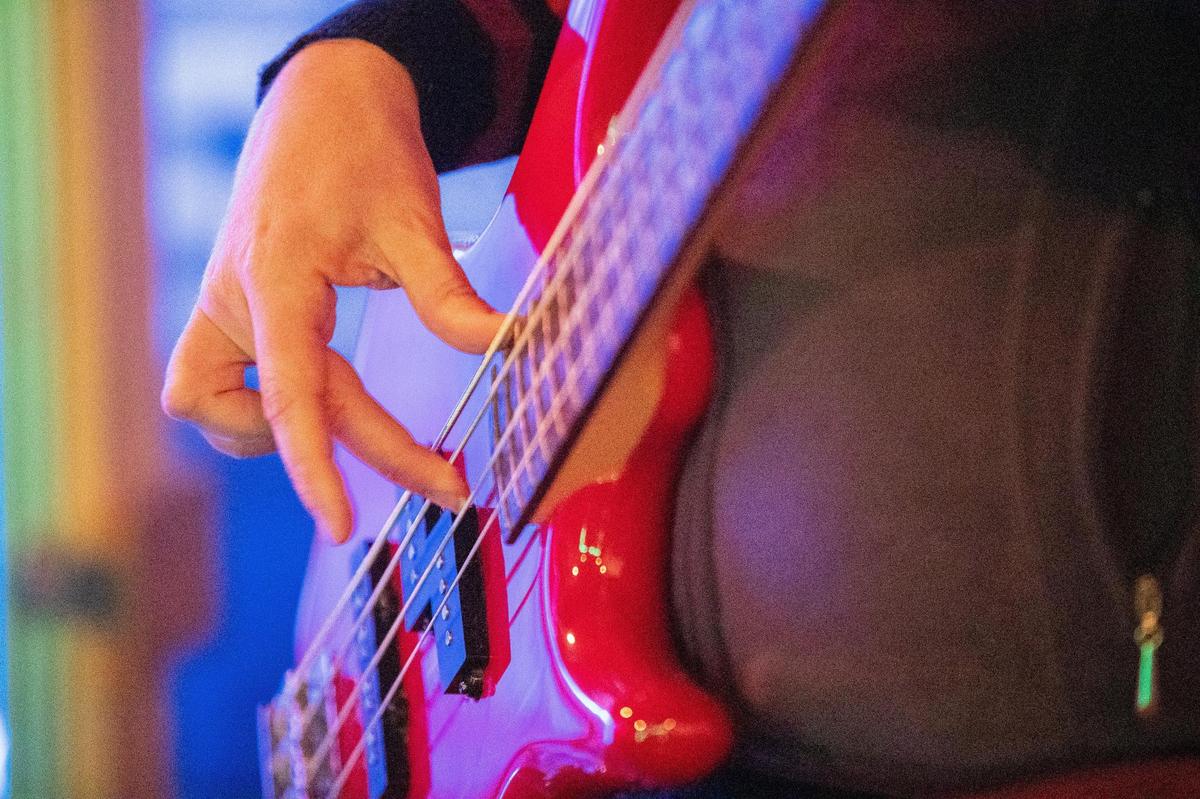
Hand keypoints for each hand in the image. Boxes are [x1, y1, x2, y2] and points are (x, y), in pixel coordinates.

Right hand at [162, 39, 502, 542]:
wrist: (323, 97)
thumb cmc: (365, 150)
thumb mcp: (416, 220)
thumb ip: (450, 298)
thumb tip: (505, 351)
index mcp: (277, 278)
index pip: (289, 393)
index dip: (313, 466)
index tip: (341, 527)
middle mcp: (234, 299)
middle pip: (291, 409)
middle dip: (371, 450)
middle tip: (452, 484)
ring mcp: (223, 305)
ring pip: (214, 407)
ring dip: (284, 429)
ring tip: (353, 426)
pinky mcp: (229, 308)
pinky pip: (217, 383)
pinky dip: (262, 403)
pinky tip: (314, 391)